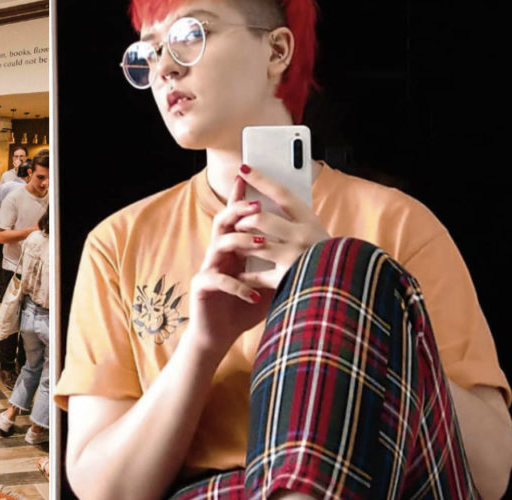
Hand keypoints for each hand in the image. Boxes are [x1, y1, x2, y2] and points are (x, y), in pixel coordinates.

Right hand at [188, 177, 274, 350]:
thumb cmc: (243, 309)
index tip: (246, 176)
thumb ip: (278, 266)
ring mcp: (209, 268)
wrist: (217, 335)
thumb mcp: (267, 284)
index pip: (236, 217)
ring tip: (262, 244)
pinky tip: (252, 295)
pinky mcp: (202, 286)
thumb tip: (309, 253)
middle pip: (224, 222)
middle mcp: (219, 254)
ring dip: (242, 242)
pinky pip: (218, 279)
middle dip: (240, 210)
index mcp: (234, 249)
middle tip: (257, 204)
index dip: (239, 196)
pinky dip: (238, 286)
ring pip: (219, 244)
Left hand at [232, 165, 329, 288]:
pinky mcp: (286, 279)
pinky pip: (255, 274)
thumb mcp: (314, 229)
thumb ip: (293, 217)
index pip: (282, 194)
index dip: (261, 179)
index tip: (245, 168)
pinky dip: (244, 275)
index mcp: (309, 220)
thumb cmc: (323, 254)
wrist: (341, 284)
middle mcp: (302, 236)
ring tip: (236, 244)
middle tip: (238, 222)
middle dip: (244, 219)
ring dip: (239, 243)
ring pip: (253, 244)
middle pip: (261, 219)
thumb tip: (263, 198)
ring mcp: (293, 257)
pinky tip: (238, 272)